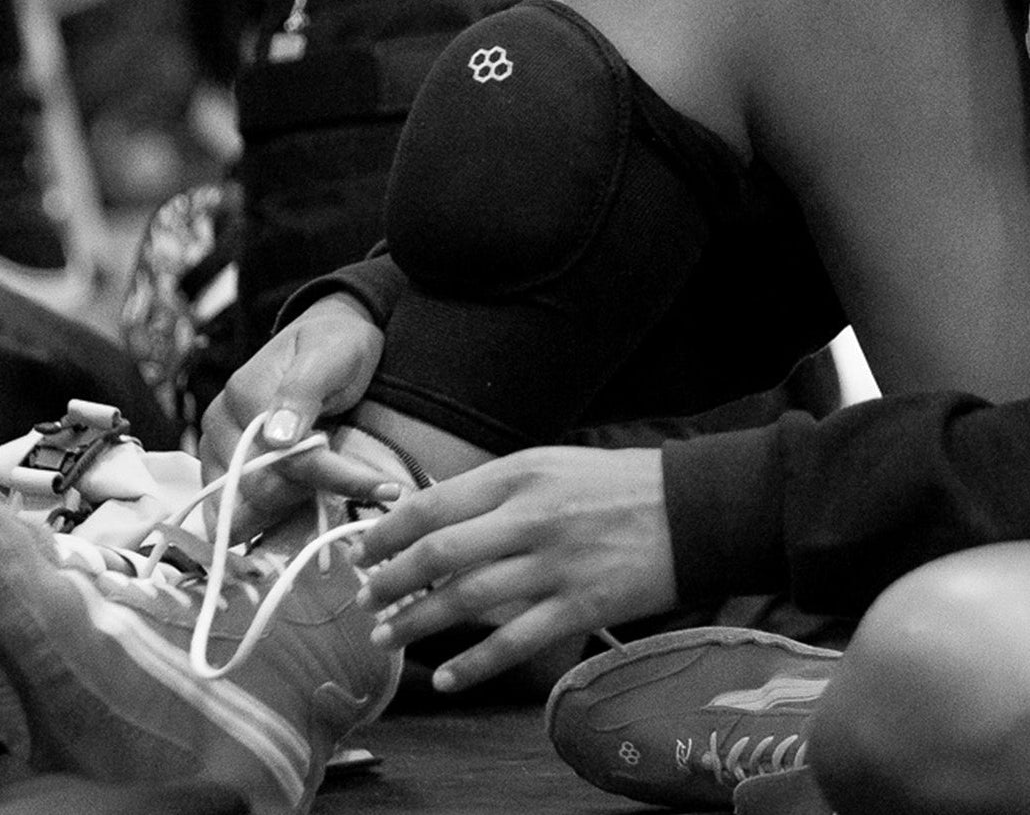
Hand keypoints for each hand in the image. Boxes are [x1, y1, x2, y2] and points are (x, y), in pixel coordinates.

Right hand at [198, 293, 395, 539]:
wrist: (329, 336)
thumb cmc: (336, 344)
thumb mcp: (330, 355)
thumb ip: (302, 391)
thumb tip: (276, 438)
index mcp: (244, 395)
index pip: (285, 459)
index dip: (333, 477)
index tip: (386, 487)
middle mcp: (221, 425)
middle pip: (260, 490)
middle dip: (309, 494)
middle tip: (360, 483)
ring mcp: (218, 450)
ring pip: (248, 509)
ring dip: (291, 511)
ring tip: (332, 492)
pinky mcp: (225, 470)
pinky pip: (240, 511)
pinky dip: (271, 520)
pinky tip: (303, 512)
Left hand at [351, 446, 676, 690]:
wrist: (690, 509)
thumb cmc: (616, 483)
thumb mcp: (550, 464)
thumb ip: (496, 489)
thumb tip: (437, 518)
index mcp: (519, 475)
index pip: (433, 504)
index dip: (388, 531)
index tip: (363, 549)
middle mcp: (530, 518)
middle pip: (438, 553)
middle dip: (389, 580)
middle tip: (364, 597)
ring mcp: (554, 566)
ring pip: (466, 600)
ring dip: (416, 622)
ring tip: (385, 636)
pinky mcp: (579, 607)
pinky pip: (513, 642)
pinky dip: (472, 663)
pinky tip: (444, 676)